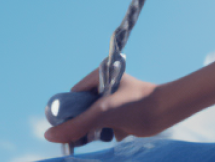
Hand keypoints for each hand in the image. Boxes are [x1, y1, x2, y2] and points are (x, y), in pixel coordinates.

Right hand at [42, 71, 163, 146]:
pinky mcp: (119, 116)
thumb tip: (48, 136)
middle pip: (81, 109)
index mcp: (98, 78)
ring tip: (93, 136)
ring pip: (91, 120)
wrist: (165, 112)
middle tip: (78, 137)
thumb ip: (76, 125)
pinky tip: (105, 137)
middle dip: (79, 123)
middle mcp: (104, 89)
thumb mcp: (101, 114)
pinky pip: (102, 127)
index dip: (67, 111)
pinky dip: (100, 134)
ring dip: (90, 131)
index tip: (65, 127)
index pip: (73, 96)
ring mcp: (112, 103)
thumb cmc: (135, 105)